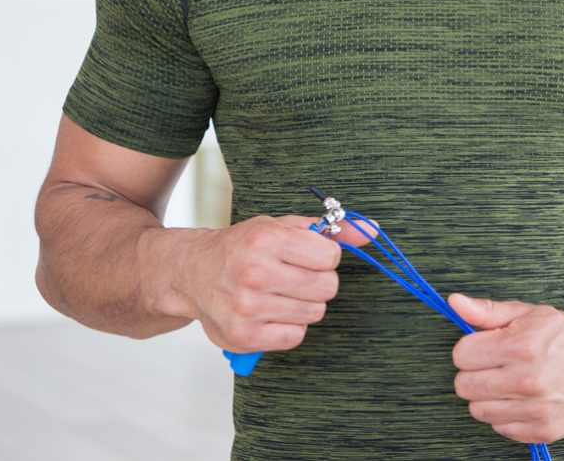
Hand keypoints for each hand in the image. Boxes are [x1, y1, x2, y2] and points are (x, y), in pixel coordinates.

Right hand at [178, 214, 373, 354]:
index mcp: (265, 240)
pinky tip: (271, 312)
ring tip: (280, 293)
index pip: (330, 257)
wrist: (192, 273)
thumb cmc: (242, 248)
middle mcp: (254, 274)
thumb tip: (371, 231)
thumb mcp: (282, 226)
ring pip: (314, 313)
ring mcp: (247, 308)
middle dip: (319, 282)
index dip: (325, 257)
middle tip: (295, 276)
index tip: (309, 256)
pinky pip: (295, 336)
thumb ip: (330, 229)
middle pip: (327, 288)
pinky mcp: (243, 337)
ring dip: (304, 304)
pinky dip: (289, 326)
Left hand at [449, 293, 563, 444]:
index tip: (484, 346)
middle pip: (464, 386)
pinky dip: (506, 414)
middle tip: (495, 365)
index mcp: (521, 347)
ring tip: (509, 381)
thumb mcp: (525, 313)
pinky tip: (522, 398)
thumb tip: (454, 302)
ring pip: (478, 410)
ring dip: (488, 396)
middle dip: (474, 372)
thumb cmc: (561, 333)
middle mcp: (528, 381)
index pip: (461, 355)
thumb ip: (486, 311)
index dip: (470, 348)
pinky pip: (499, 428)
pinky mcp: (543, 431)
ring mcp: (536, 409)